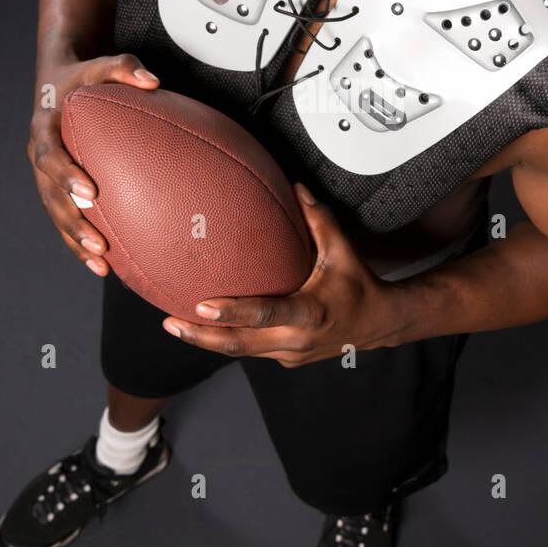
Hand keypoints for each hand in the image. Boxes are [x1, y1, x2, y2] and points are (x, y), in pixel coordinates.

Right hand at [27, 52, 159, 276]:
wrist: (61, 81)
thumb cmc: (88, 75)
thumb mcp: (105, 65)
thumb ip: (126, 69)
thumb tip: (154, 81)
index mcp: (45, 127)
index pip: (50, 154)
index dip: (66, 175)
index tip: (90, 192)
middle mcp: (39, 154)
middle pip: (50, 195)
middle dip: (72, 222)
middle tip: (98, 242)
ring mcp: (45, 175)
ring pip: (56, 213)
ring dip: (75, 240)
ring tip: (101, 262)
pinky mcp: (56, 188)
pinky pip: (65, 219)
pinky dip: (80, 243)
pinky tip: (103, 266)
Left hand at [161, 184, 408, 366]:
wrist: (378, 324)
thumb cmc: (358, 285)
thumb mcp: (342, 251)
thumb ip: (319, 219)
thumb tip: (296, 186)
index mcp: (310, 313)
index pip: (265, 314)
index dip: (233, 312)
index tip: (201, 305)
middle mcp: (296, 341)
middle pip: (240, 344)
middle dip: (202, 337)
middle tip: (170, 323)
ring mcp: (290, 355)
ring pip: (242, 351)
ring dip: (208, 341)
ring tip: (174, 326)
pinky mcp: (286, 360)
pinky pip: (252, 351)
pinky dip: (228, 340)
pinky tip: (205, 328)